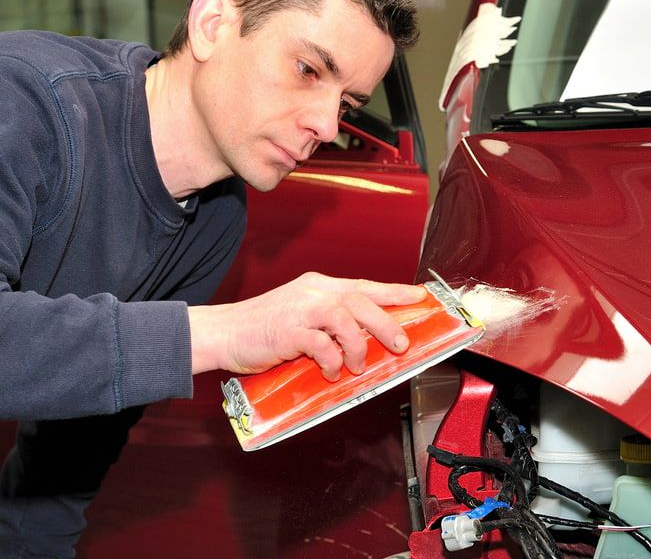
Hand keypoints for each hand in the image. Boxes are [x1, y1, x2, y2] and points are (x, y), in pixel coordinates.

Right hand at [188, 273, 427, 379]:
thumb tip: (366, 341)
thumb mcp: (303, 316)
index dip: (395, 291)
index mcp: (320, 286)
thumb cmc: (264, 329)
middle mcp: (314, 292)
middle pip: (361, 300)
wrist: (223, 333)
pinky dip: (332, 360)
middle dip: (386, 323)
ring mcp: (300, 309)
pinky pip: (320, 344)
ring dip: (357, 345)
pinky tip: (331, 371)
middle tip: (401, 344)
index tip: (420, 297)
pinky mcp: (287, 331)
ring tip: (357, 365)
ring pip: (345, 319)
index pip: (365, 285)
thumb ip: (331, 323)